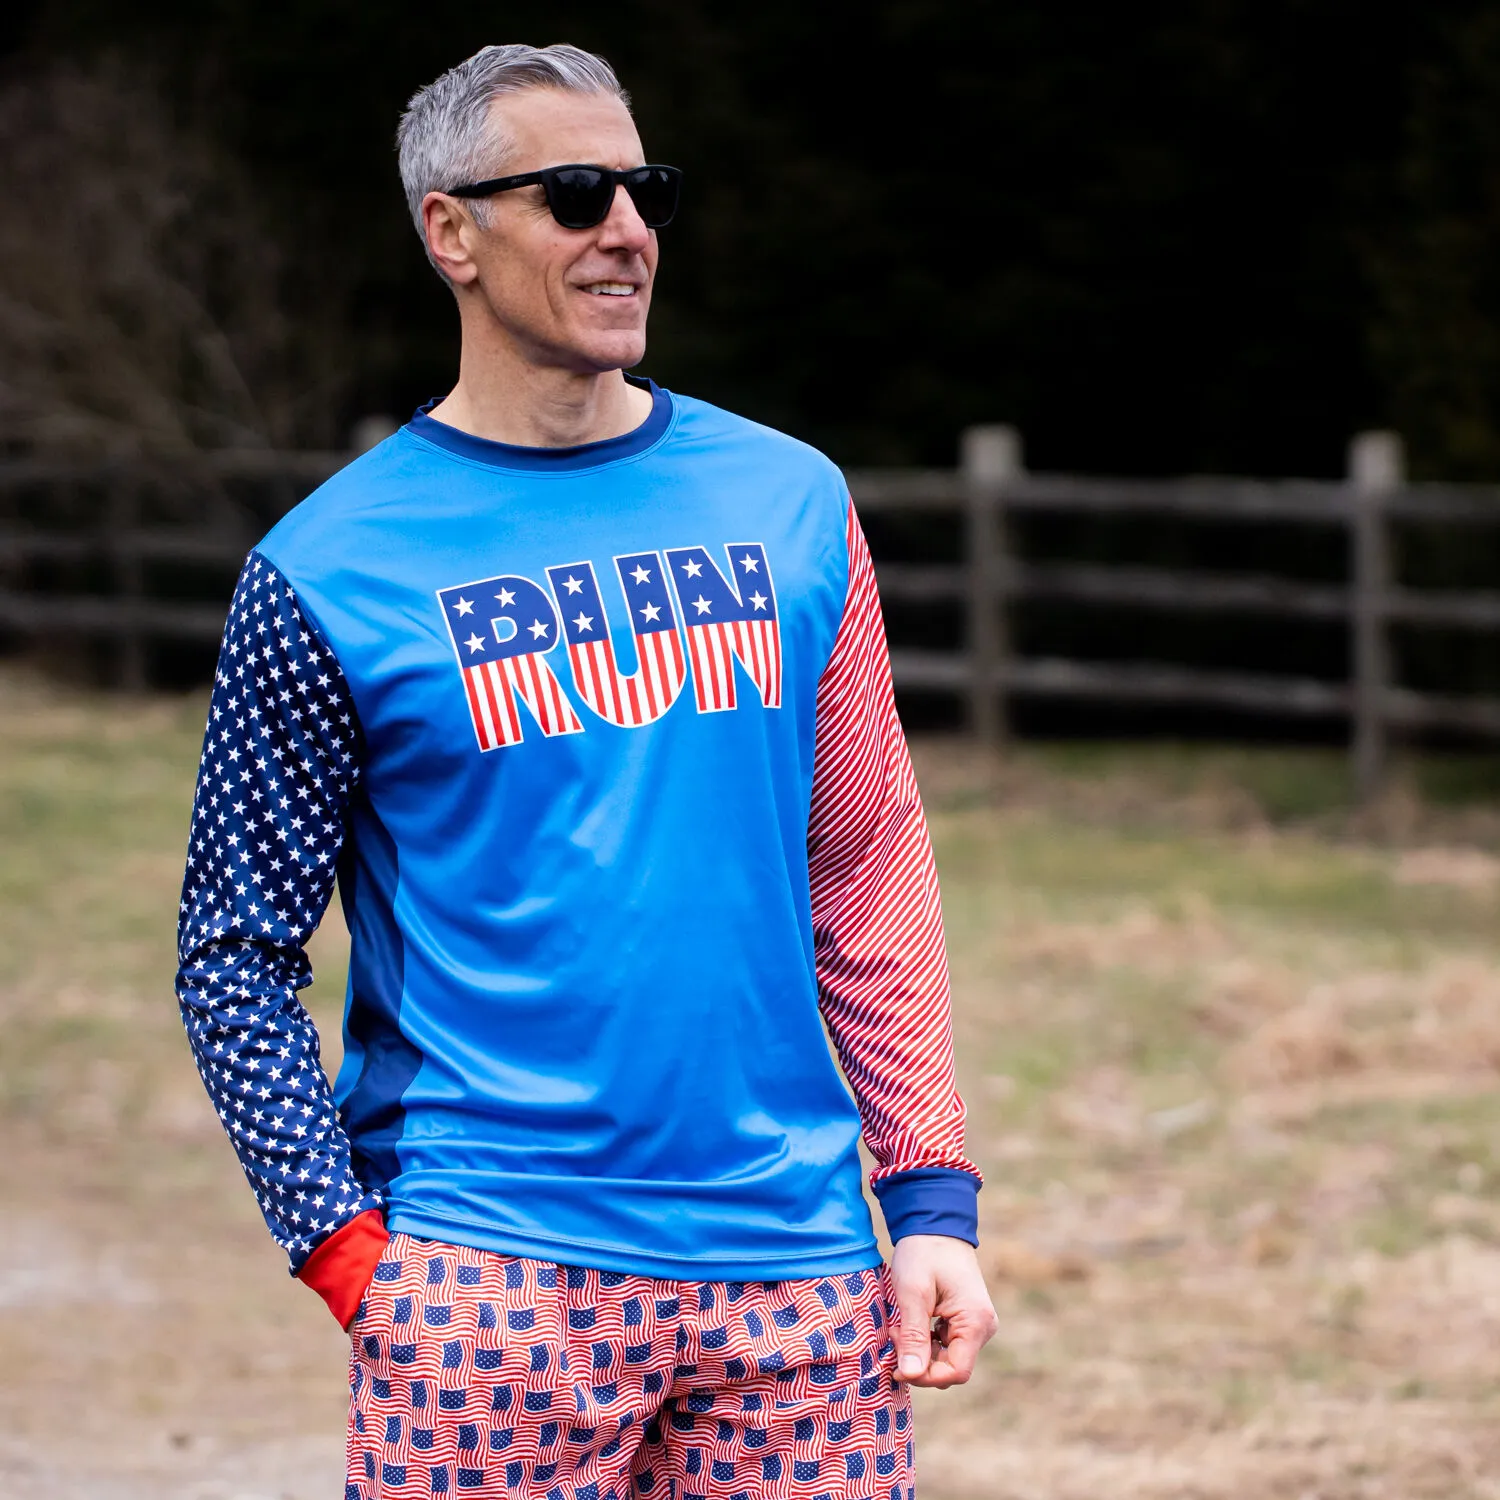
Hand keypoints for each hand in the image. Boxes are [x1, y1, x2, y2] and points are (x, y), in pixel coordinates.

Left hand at [889, 1234, 997, 1387]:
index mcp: (976, 1321)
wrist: (935, 1224)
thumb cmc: (923, 1253)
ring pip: (947, 1358)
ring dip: (920, 1350)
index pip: (956, 1372)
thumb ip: (914, 1335)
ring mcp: (977, 1324)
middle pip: (952, 1367)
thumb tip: (911, 1374)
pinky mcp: (967, 1320)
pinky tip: (910, 1323)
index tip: (897, 1365)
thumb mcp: (912, 1293)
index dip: (925, 1376)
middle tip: (895, 1335)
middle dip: (919, 1360)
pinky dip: (925, 1341)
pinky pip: (947, 1345)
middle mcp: (983, 1327)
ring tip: (900, 1326)